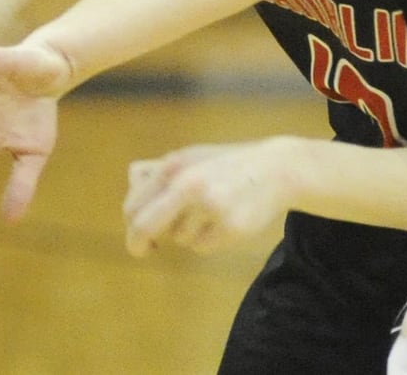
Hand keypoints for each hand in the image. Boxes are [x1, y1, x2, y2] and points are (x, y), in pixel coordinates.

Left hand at [122, 138, 294, 256]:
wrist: (276, 169)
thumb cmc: (227, 164)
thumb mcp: (192, 156)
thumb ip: (160, 170)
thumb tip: (132, 181)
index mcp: (175, 166)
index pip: (135, 205)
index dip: (130, 225)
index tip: (136, 236)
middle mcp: (189, 185)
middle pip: (145, 227)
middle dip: (138, 244)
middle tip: (144, 250)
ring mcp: (210, 207)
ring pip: (178, 238)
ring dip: (187, 232)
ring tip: (210, 211)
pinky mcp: (230, 228)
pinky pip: (201, 246)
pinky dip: (207, 239)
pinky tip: (223, 221)